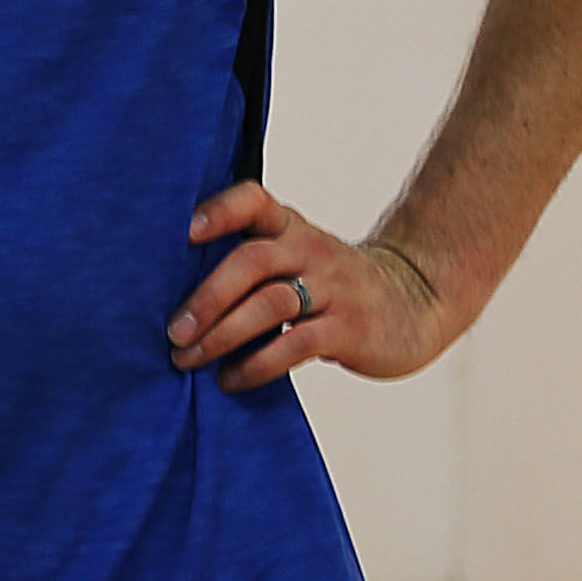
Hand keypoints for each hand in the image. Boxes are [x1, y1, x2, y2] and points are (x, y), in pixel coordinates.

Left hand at [172, 183, 458, 388]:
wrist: (414, 302)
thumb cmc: (330, 284)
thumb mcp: (296, 256)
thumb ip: (247, 263)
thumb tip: (167, 295)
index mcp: (289, 227)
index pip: (253, 201)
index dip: (218, 211)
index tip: (183, 231)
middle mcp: (310, 250)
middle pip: (252, 261)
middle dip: (206, 298)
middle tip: (173, 331)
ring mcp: (333, 288)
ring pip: (269, 304)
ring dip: (222, 334)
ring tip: (189, 359)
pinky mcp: (349, 328)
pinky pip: (295, 345)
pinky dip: (257, 365)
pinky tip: (231, 379)